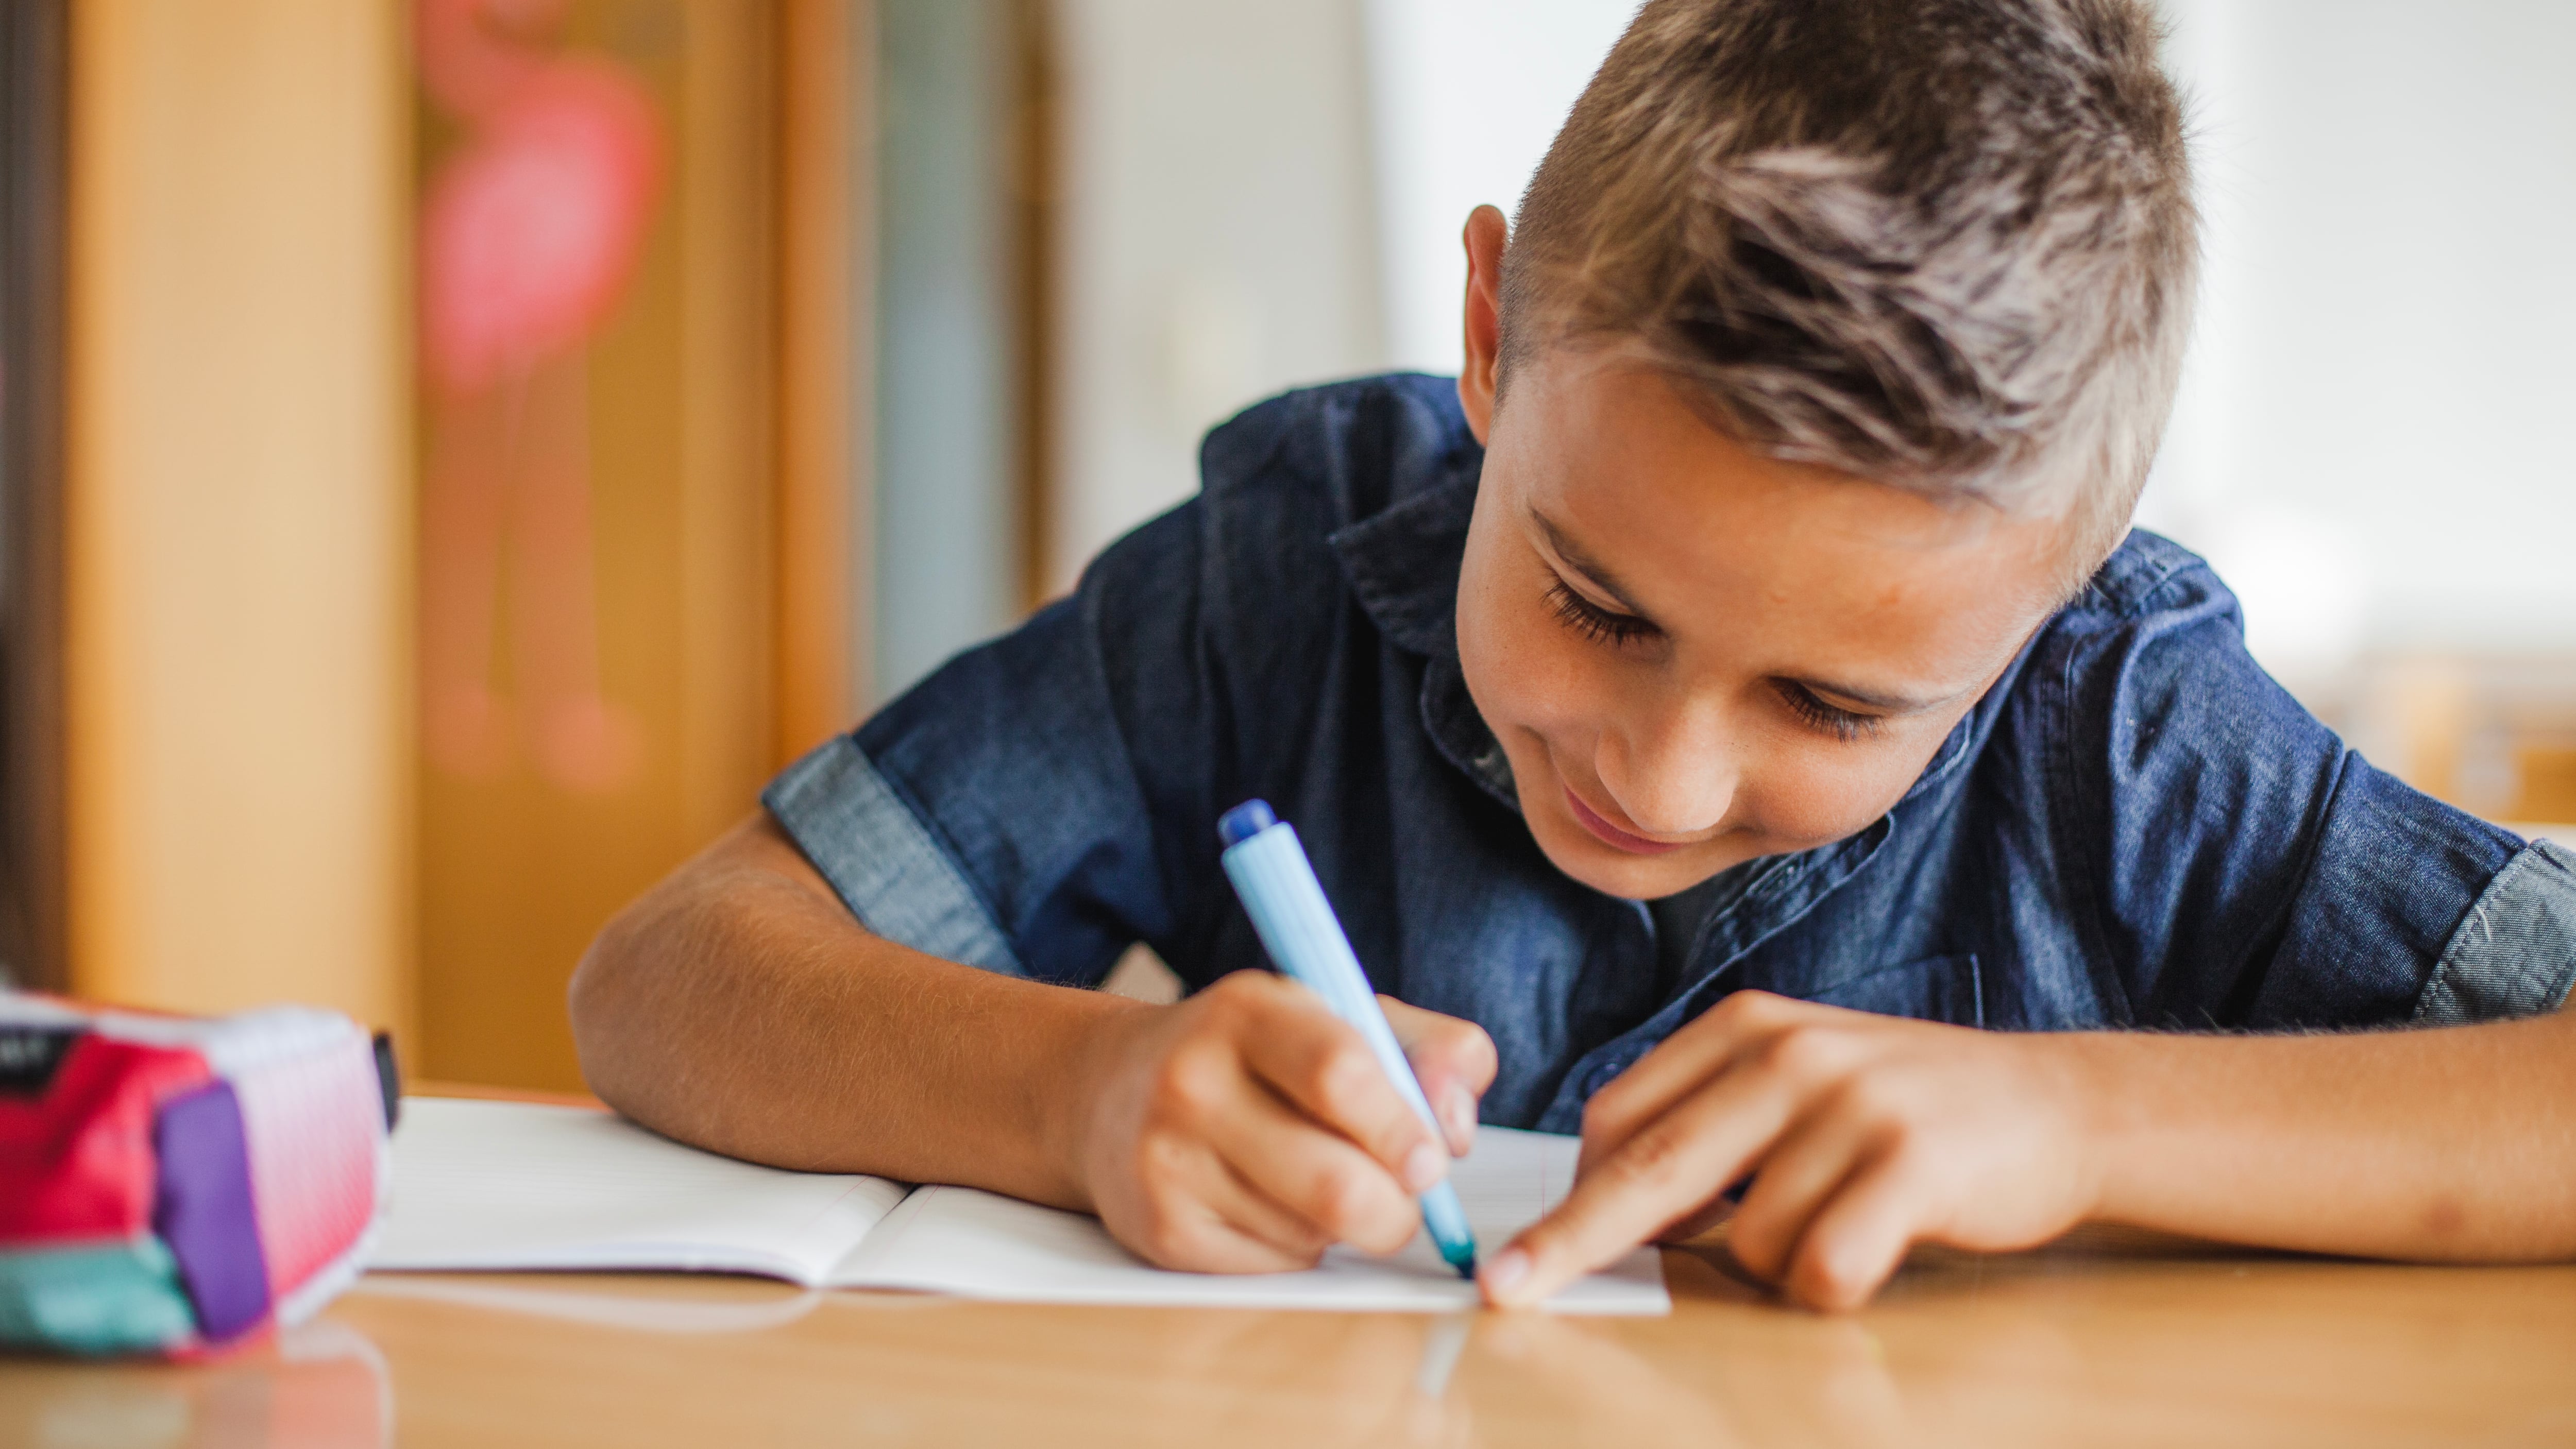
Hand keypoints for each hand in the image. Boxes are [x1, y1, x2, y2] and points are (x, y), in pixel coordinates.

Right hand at [1065, 970, 1496, 1272]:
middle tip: (1402, 1197)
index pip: (1340, 1074)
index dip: (1402, 1128)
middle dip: (1395, 1209)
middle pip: (1335, 1183)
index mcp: (1247, 1011)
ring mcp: (1168, 1161)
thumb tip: (1456, 1128)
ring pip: (1311, 1235)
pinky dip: (1298, 1250)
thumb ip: (1429, 1051)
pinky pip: (1273, 1267)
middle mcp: (1193, 1082)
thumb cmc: (1255, 1056)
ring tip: (1318, 1183)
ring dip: (1343, 1227)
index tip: (1432, 1159)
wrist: (1109, 1091)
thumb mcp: (1341, 1017)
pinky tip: (1272, 1208)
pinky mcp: (1160, 1231)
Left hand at [1482, 991, 2103, 1309]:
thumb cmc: (1906, 1110)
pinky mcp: (1911, 1164)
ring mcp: (1851, 1105)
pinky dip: (1831, 1285)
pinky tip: (1872, 1252)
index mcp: (1746, 1028)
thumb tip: (1604, 1202)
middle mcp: (1789, 1054)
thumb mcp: (1796, 1081)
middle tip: (1508, 1289)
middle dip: (1572, 1239)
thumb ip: (1709, 1122)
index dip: (1570, 1193)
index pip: (1622, 1116)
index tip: (1522, 1249)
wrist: (2055, 1106)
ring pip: (1747, 1238)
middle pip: (1649, 1167)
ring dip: (1776, 1264)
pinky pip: (1824, 1264)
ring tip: (1842, 1222)